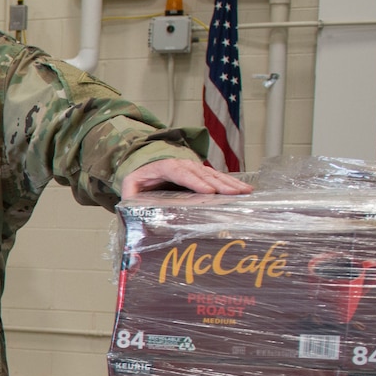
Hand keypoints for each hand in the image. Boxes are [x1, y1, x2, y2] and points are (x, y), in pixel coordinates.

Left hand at [120, 158, 252, 196]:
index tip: (208, 191)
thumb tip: (130, 210)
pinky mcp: (202, 174)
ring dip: (230, 183)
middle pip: (202, 174)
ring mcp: (194, 168)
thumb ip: (129, 196)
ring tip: (245, 192)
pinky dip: (232, 183)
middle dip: (219, 184)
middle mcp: (183, 165)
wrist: (147, 165)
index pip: (180, 173)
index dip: (195, 182)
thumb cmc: (140, 178)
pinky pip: (218, 178)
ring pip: (214, 174)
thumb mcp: (130, 185)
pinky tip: (245, 190)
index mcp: (164, 167)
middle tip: (234, 194)